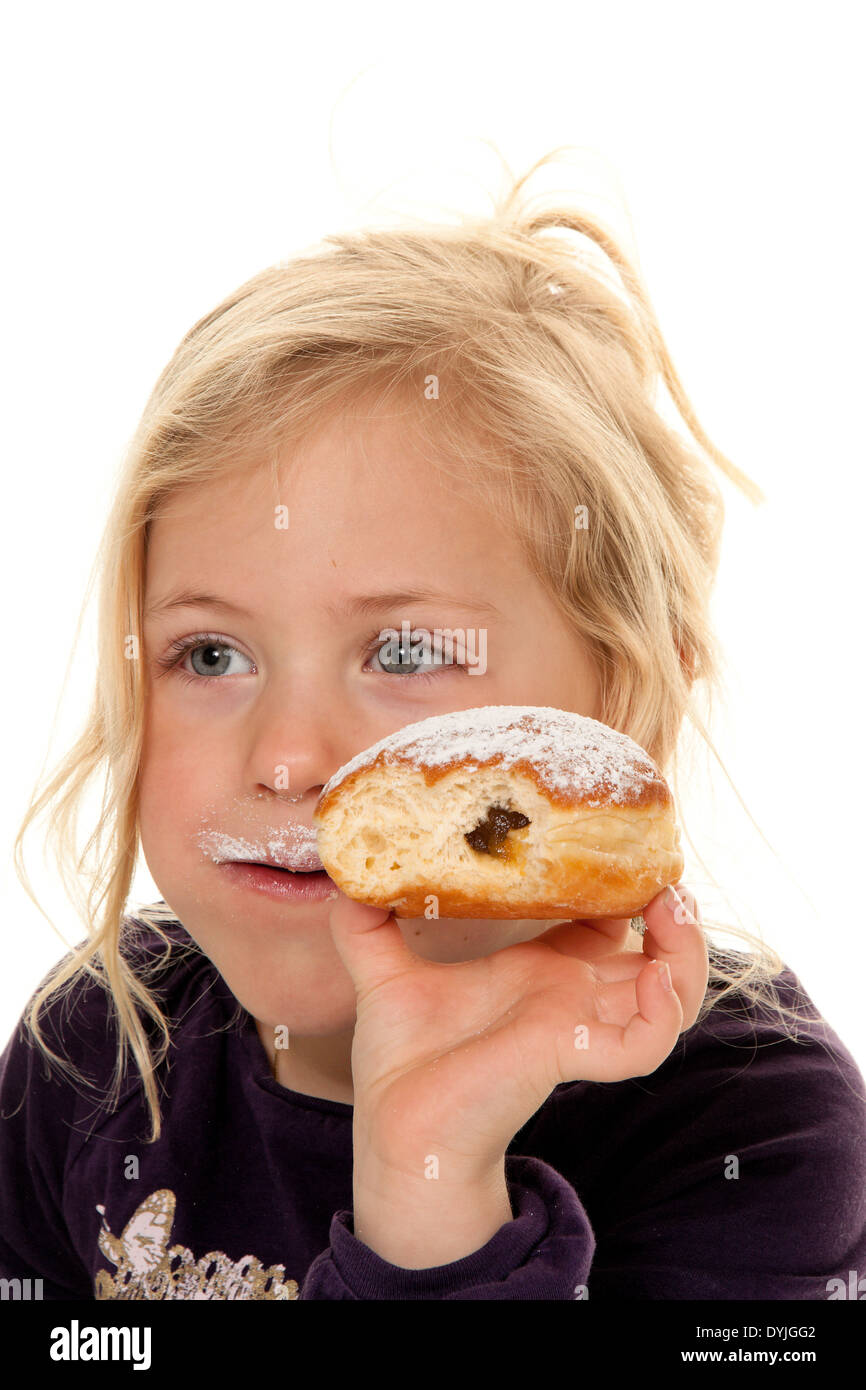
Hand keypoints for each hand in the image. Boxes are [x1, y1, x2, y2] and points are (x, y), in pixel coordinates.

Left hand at [328, 883, 707, 1182]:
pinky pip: (646, 1041)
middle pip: (655, 954)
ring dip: (686, 953)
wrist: (397, 1130)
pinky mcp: (575, 1057)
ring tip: (672, 909)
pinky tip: (653, 975)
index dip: (618, 886)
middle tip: (666, 878)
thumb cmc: (403, 1062)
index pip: (603, 923)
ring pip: (671, 993)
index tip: (615, 848)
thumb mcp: (382, 973)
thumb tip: (343, 869)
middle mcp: (569, 996)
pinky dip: (664, 1010)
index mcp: (539, 971)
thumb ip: (364, 922)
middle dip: (674, 913)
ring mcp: (579, 1027)